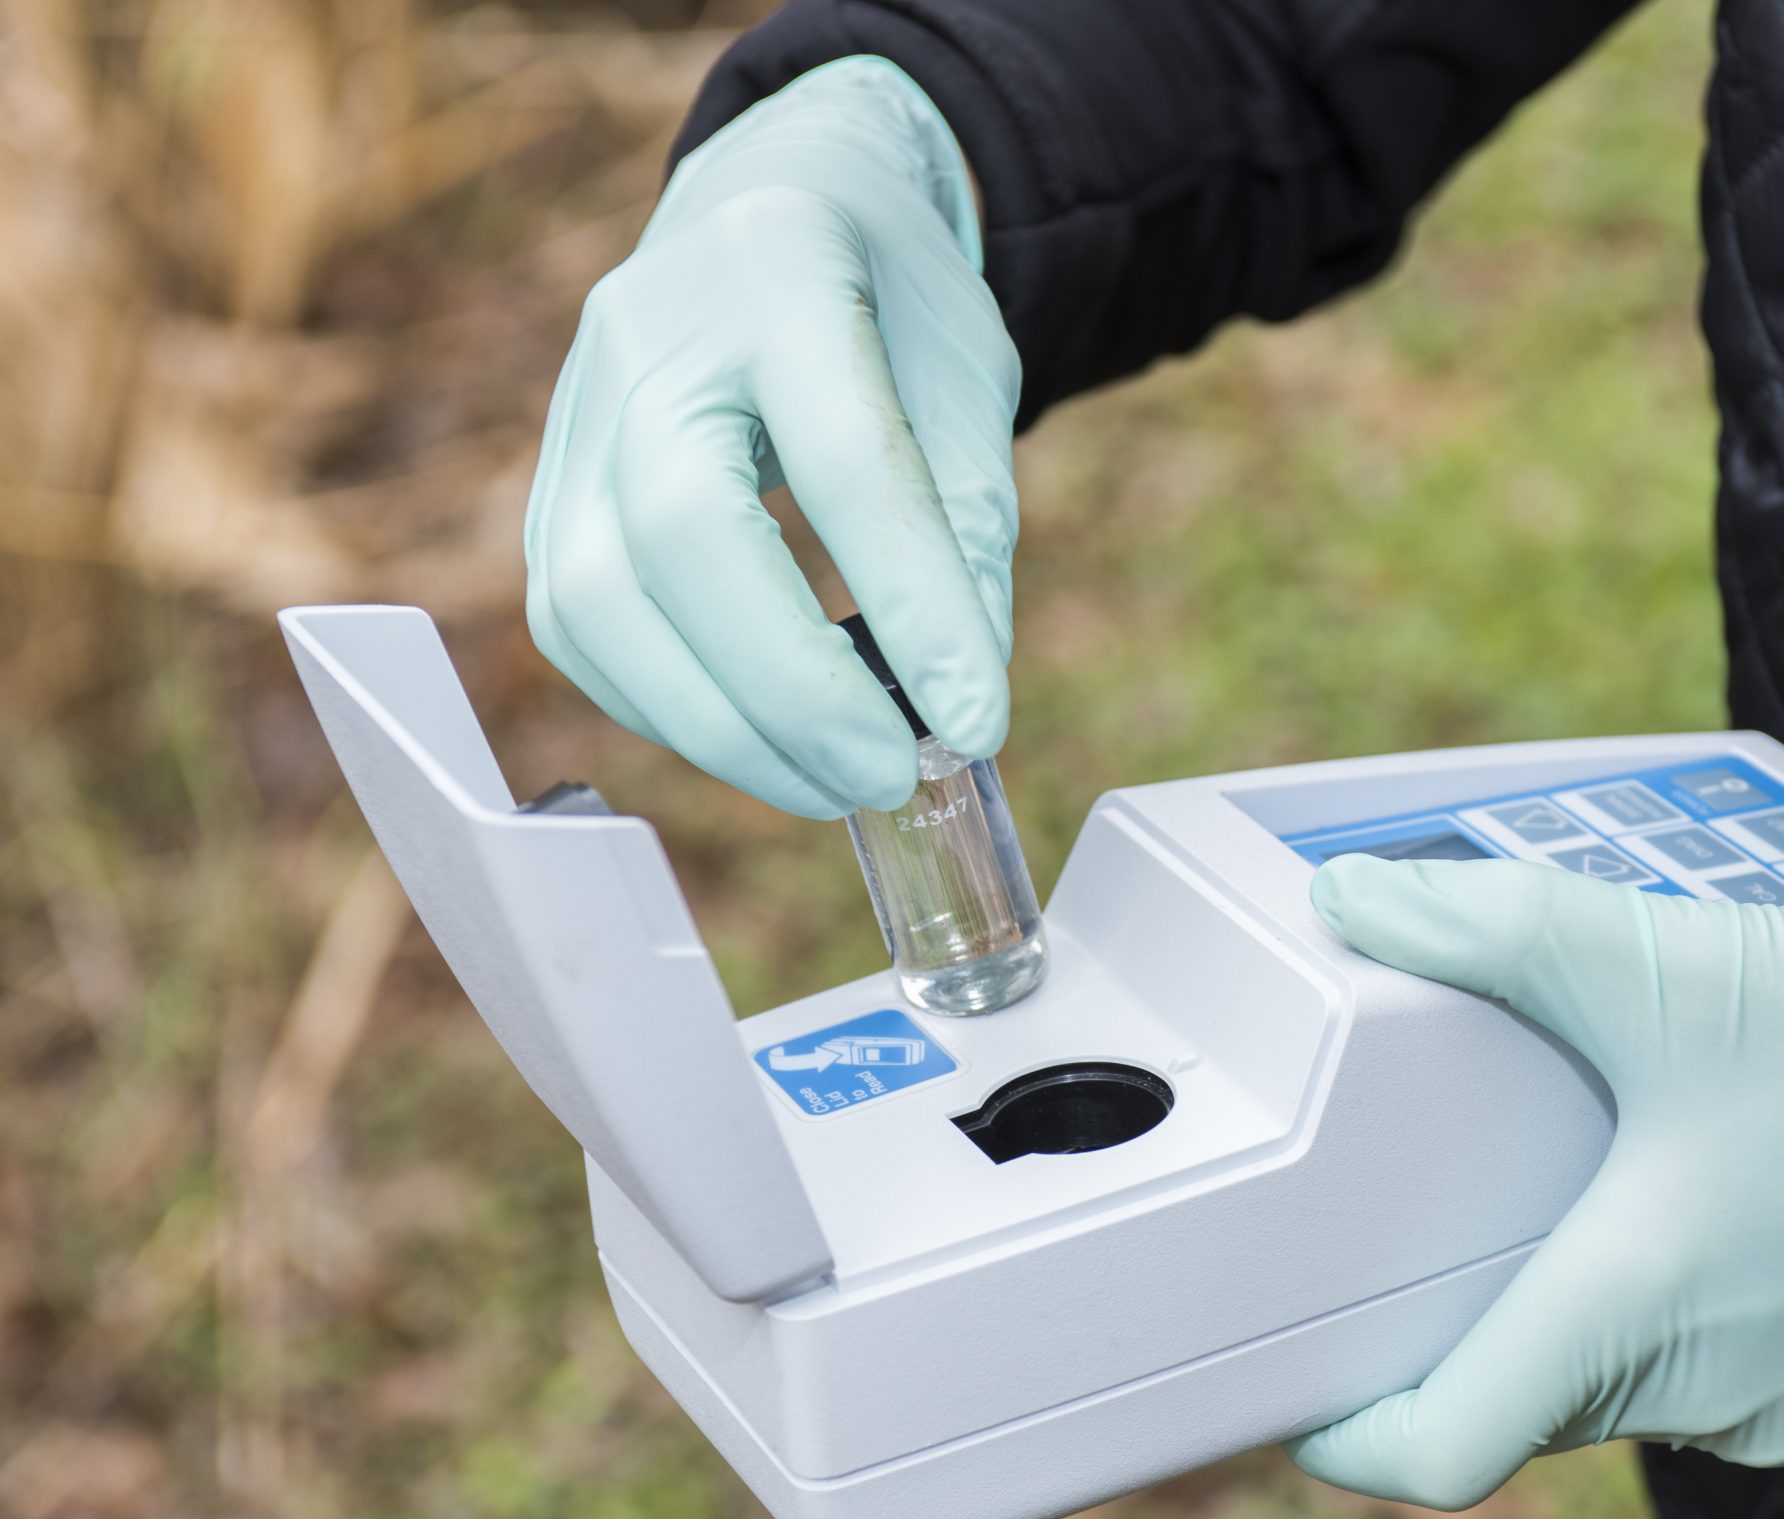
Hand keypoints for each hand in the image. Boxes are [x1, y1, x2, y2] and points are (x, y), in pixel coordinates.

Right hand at [525, 57, 1017, 815]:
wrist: (771, 208)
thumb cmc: (886, 301)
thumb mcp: (967, 378)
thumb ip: (967, 529)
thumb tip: (957, 704)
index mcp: (779, 266)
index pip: (841, 456)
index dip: (910, 603)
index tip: (975, 723)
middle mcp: (646, 333)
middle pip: (678, 534)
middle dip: (790, 690)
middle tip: (887, 776)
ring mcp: (573, 411)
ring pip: (595, 602)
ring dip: (721, 727)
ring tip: (833, 782)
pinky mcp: (545, 489)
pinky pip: (577, 630)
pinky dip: (669, 709)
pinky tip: (760, 739)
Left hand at [1287, 856, 1783, 1508]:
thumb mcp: (1676, 960)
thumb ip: (1496, 929)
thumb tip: (1358, 900)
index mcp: (1629, 1315)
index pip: (1435, 1453)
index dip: (1348, 1428)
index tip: (1307, 1376)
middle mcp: (1698, 1400)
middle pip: (1525, 1391)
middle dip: (1476, 1307)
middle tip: (1455, 1193)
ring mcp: (1783, 1416)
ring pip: (1624, 1375)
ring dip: (1595, 1285)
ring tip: (1605, 1159)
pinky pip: (1716, 1370)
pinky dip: (1686, 1299)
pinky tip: (1717, 1187)